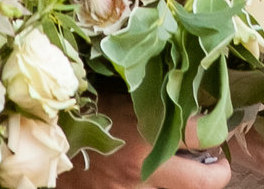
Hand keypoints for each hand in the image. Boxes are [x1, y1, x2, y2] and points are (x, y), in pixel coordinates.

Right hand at [62, 95, 231, 188]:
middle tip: (217, 165)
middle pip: (207, 181)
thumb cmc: (83, 113)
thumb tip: (188, 86)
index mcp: (146, 132)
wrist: (45, 144)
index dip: (217, 128)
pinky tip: (160, 180)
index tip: (216, 124)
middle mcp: (145, 168)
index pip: (204, 133)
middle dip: (218, 173)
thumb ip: (152, 97)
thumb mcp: (119, 98)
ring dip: (191, 185)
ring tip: (191, 174)